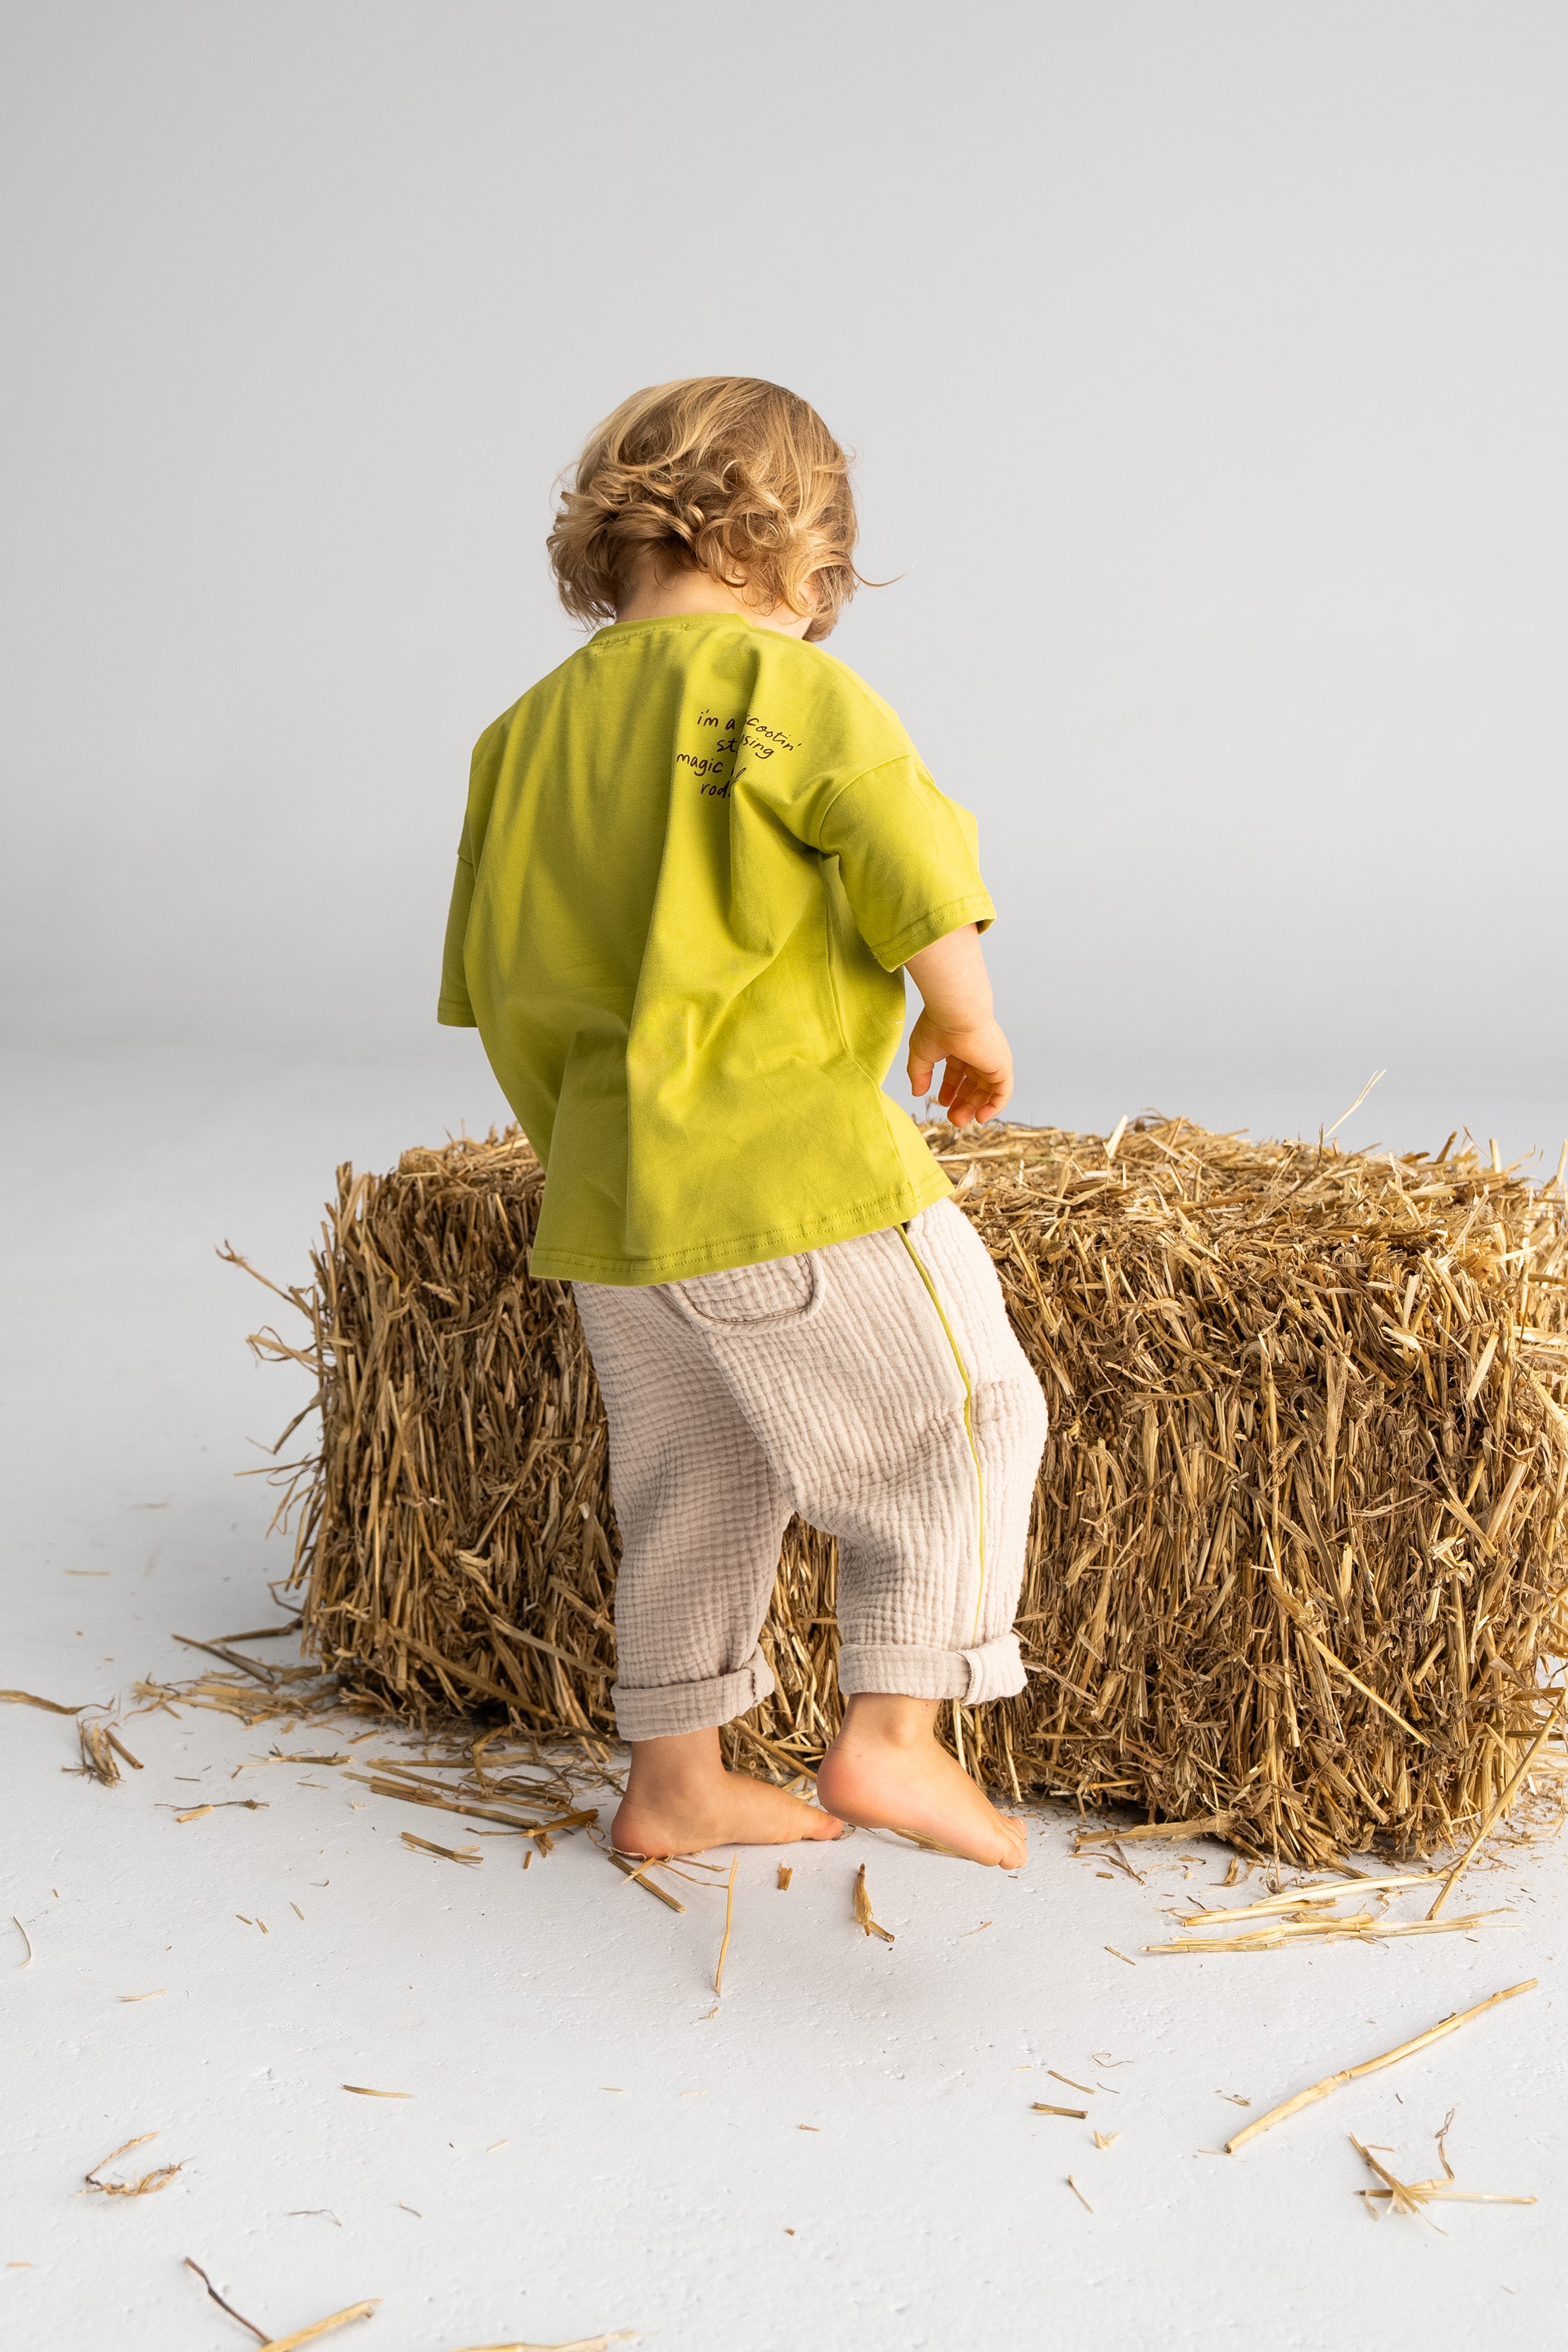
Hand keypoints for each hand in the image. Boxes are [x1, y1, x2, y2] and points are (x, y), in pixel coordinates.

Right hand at [907, 1008, 1013, 1126]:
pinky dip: (994, 1106)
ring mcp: (991, 1059)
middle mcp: (977, 1052)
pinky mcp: (1002, 1066)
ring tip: (960, 1121)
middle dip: (963, 1102)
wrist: (956, 1013)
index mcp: (959, 1046)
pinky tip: (981, 1117)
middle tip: (953, 1119)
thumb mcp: (921, 1054)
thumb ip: (919, 1074)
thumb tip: (917, 1092)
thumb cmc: (937, 1025)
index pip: (958, 1072)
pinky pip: (1003, 1092)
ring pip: (987, 1090)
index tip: (942, 1102)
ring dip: (975, 1108)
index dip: (950, 1089)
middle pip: (974, 1084)